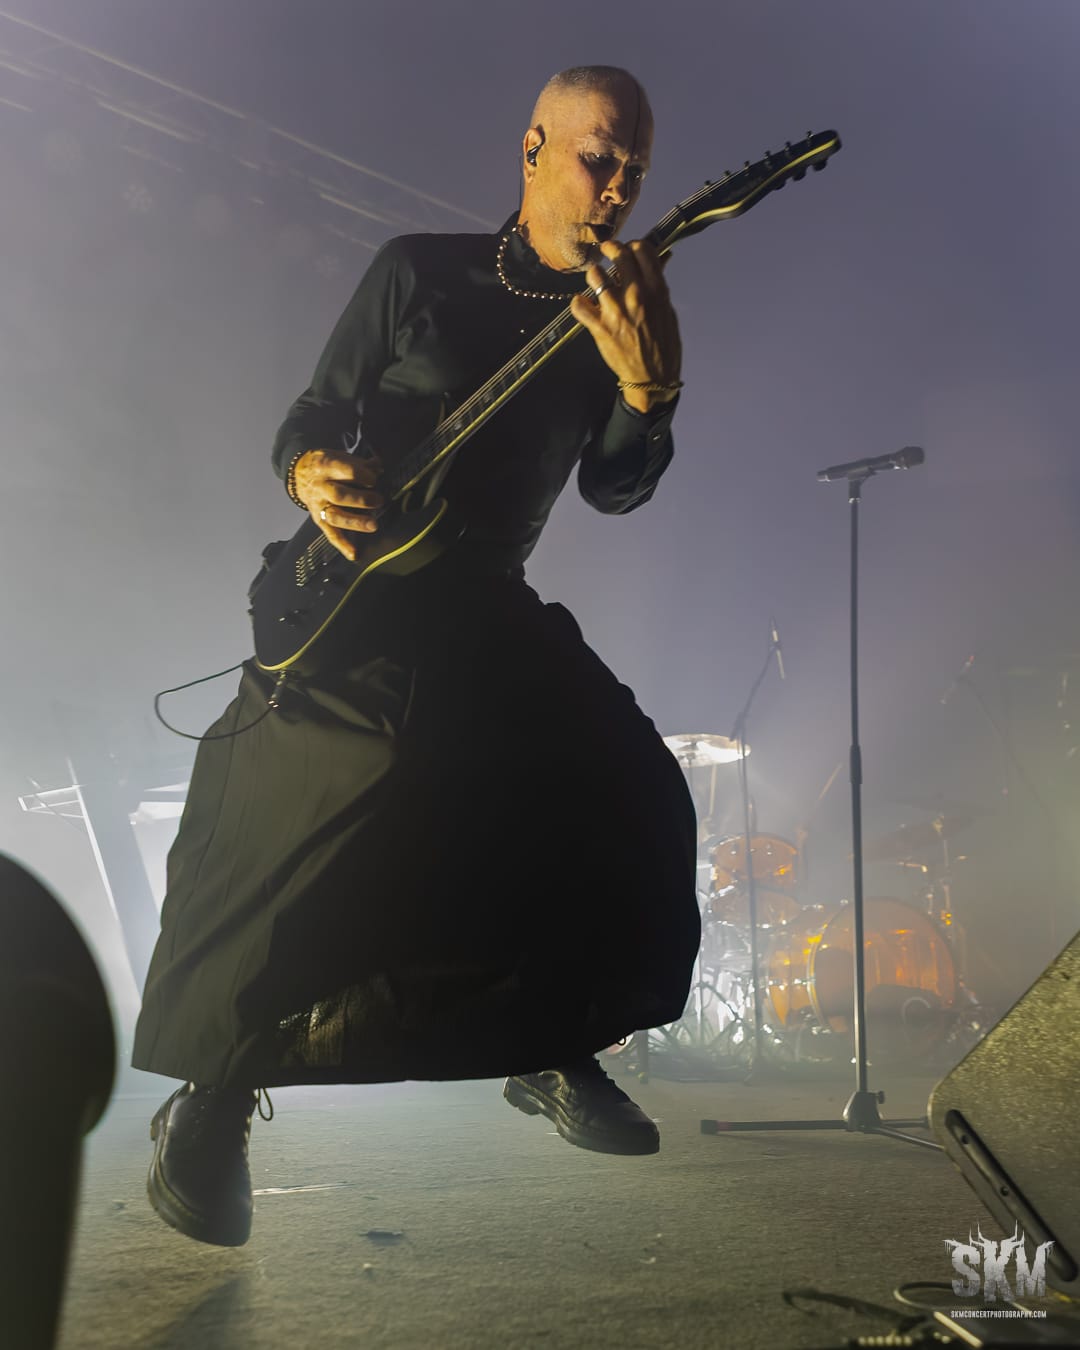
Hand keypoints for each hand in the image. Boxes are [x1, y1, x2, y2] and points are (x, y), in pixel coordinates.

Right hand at [292, 448, 383, 560]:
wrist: (299, 473)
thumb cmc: (328, 465)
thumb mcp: (339, 456)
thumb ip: (360, 463)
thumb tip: (378, 467)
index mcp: (325, 466)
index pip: (344, 471)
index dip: (362, 475)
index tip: (374, 479)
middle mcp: (320, 487)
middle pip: (338, 495)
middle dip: (360, 499)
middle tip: (378, 500)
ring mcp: (319, 505)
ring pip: (335, 516)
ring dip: (355, 522)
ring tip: (374, 525)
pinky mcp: (319, 520)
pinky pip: (330, 534)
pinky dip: (342, 545)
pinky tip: (354, 554)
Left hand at [569, 239, 681, 412]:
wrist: (652, 378)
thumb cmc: (663, 346)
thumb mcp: (667, 311)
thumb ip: (658, 285)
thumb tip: (659, 261)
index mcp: (656, 290)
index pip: (643, 249)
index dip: (633, 245)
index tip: (628, 249)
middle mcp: (636, 295)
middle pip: (618, 254)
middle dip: (610, 249)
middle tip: (607, 252)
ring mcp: (615, 310)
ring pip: (595, 274)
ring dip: (594, 275)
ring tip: (596, 282)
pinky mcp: (599, 327)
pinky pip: (578, 305)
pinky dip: (578, 303)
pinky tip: (584, 305)